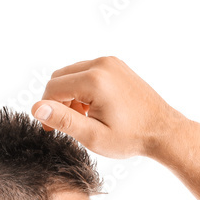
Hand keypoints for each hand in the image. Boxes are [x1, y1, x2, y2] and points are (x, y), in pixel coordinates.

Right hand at [30, 56, 181, 158]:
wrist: (163, 130)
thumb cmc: (131, 137)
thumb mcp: (93, 135)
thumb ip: (63, 120)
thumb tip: (36, 108)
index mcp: (94, 80)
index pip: (53, 88)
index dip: (47, 110)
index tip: (51, 130)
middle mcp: (101, 64)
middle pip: (60, 77)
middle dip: (57, 101)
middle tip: (67, 126)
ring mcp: (110, 62)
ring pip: (72, 74)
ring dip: (70, 95)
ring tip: (82, 119)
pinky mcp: (116, 65)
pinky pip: (87, 72)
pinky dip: (82, 89)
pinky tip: (92, 109)